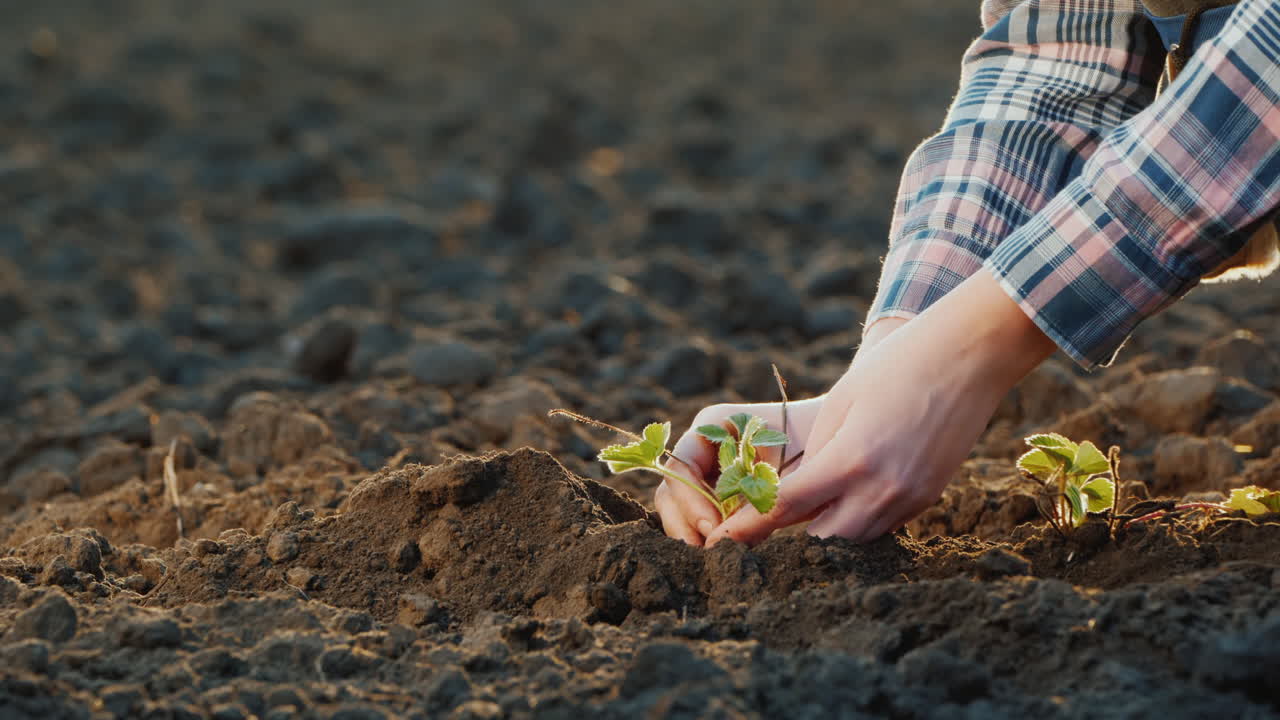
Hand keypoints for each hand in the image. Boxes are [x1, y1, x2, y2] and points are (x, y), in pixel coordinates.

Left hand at [653, 316, 910, 545]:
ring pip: (855, 539)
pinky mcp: (929, 497)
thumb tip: (796, 492)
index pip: (786, 507)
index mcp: (850, 459)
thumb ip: (815, 452)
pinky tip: (853, 494)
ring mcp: (911, 497)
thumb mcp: (841, 402)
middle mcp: (883, 488)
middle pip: (822, 537)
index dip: (750, 526)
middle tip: (773, 511)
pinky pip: (884, 525)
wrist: (969, 355)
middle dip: (794, 530)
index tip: (722, 541)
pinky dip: (861, 519)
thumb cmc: (898, 365)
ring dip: (830, 527)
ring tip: (814, 502)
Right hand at [654, 397, 823, 545]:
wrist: (839, 442)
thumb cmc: (818, 447)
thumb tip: (723, 541)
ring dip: (690, 532)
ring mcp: (706, 470)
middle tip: (710, 551)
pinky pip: (696, 516)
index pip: (681, 464)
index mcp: (714, 424)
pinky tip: (724, 553)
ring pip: (676, 505)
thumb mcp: (788, 472)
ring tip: (715, 556)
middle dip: (685, 521)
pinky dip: (704, 536)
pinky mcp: (716, 494)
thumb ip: (756, 500)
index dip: (691, 500)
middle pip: (672, 486)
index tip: (714, 530)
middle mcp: (703, 446)